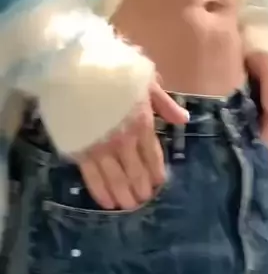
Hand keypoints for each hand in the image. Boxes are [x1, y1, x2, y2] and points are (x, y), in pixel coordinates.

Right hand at [76, 79, 188, 209]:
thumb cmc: (115, 71)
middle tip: (143, 200)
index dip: (156, 172)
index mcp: (142, 123)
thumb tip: (184, 120)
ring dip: (124, 196)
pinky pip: (92, 178)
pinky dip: (101, 193)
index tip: (158, 183)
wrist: (76, 69)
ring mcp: (101, 148)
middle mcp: (123, 140)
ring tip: (129, 205)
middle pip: (136, 172)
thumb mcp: (146, 81)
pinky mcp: (80, 151)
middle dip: (141, 189)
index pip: (153, 155)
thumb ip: (165, 104)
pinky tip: (107, 203)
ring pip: (115, 180)